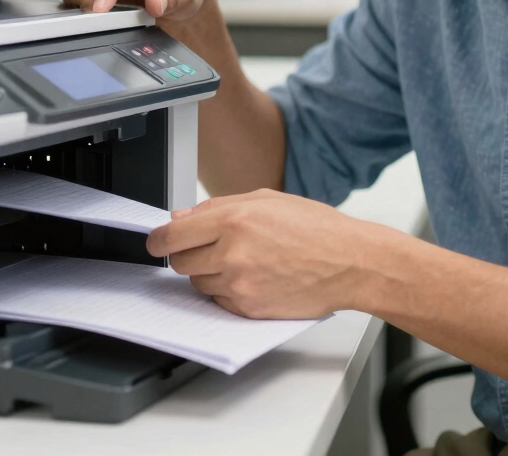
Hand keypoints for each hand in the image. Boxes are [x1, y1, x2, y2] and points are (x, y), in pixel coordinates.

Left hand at [146, 190, 383, 318]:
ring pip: (199, 284)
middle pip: (180, 263)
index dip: (158, 240)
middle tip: (207, 248)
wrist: (350, 262)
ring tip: (241, 261)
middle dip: (187, 255)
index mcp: (235, 218)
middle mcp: (233, 251)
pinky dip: (228, 292)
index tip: (157, 242)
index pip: (172, 236)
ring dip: (209, 273)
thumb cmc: (316, 228)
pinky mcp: (249, 308)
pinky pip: (220, 302)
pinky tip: (254, 277)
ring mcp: (240, 283)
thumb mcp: (268, 200)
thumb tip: (181, 217)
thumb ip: (219, 206)